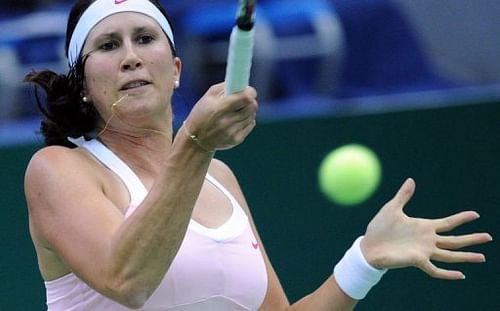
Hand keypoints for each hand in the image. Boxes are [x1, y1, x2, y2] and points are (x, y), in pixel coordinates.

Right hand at [184, 83, 257, 150]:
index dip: (250, 92)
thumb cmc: (201, 114)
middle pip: (252, 106)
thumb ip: (225, 87)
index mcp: (219, 108)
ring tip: (237, 111)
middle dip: (250, 100)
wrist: (196, 139)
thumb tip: (242, 84)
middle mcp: (226, 121)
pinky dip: (247, 120)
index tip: (248, 91)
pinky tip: (237, 120)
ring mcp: (232, 132)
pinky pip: (251, 125)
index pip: (246, 98)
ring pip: (252, 115)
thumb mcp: (208, 97)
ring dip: (248, 110)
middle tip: (243, 100)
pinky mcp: (236, 140)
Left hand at [360, 178, 492, 279]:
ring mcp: (424, 251)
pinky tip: (461, 275)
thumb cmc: (379, 228)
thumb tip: (411, 179)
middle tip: (489, 237)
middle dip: (471, 238)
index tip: (475, 214)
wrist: (368, 246)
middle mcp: (427, 240)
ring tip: (483, 257)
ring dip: (466, 256)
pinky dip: (447, 273)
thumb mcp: (392, 208)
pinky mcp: (417, 261)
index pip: (448, 223)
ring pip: (450, 255)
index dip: (461, 218)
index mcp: (423, 226)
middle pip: (455, 240)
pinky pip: (435, 269)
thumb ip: (404, 195)